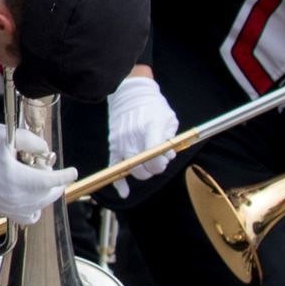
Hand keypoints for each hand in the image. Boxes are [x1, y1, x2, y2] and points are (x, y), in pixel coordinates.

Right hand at [0, 125, 74, 226]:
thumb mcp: (3, 138)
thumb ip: (28, 139)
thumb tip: (43, 149)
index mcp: (21, 179)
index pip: (53, 181)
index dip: (66, 175)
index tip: (72, 171)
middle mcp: (21, 197)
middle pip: (51, 192)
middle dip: (54, 180)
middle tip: (44, 168)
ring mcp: (16, 208)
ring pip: (44, 203)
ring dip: (47, 192)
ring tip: (38, 180)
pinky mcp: (10, 213)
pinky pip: (32, 216)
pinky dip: (37, 208)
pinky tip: (32, 198)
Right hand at [103, 73, 177, 196]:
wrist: (129, 93)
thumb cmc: (152, 106)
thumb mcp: (169, 118)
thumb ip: (170, 139)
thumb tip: (168, 157)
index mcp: (150, 128)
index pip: (155, 156)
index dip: (161, 163)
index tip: (164, 160)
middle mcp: (134, 136)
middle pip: (143, 167)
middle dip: (153, 169)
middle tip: (158, 162)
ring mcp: (121, 141)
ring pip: (131, 169)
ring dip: (142, 172)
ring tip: (147, 164)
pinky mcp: (114, 144)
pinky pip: (114, 166)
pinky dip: (118, 181)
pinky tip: (124, 192)